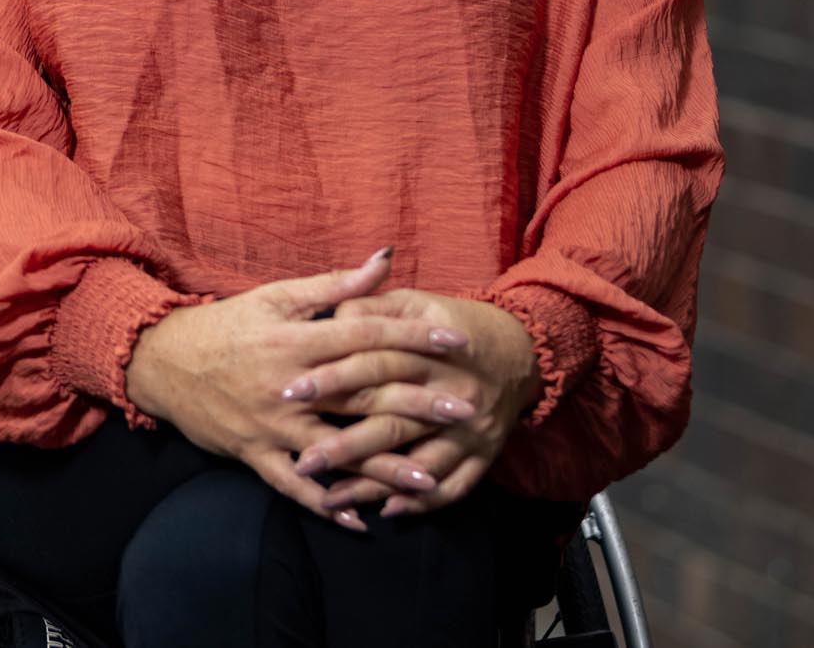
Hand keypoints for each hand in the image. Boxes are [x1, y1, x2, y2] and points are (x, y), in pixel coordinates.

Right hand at [123, 249, 461, 532]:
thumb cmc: (226, 325)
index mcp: (296, 340)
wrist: (162, 360)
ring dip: (383, 467)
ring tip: (429, 480)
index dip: (413, 338)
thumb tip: (385, 258)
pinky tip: (360, 520)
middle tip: (465, 411)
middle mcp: (288, 385)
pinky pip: (294, 485)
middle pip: (362, 396)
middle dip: (417, 404)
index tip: (456, 343)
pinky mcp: (255, 453)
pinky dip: (325, 504)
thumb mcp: (277, 297)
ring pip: (335, 449)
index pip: (365, 337)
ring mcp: (272, 424)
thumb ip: (335, 285)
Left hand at [289, 285, 543, 517]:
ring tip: (331, 498)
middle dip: (345, 445)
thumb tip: (331, 318)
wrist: (521, 349)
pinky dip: (422, 503)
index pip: (374, 365)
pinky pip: (454, 487)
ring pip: (418, 464)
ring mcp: (471, 431)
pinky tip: (387, 511)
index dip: (332, 378)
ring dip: (375, 485)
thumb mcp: (413, 303)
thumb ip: (370, 308)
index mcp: (428, 352)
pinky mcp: (485, 455)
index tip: (292, 393)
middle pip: (392, 422)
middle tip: (303, 462)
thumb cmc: (451, 323)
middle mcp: (452, 394)